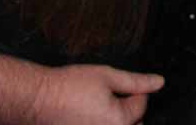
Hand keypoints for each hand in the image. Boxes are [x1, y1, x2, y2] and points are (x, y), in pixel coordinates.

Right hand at [29, 64, 163, 124]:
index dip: (135, 91)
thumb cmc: (67, 87)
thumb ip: (136, 82)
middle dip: (128, 110)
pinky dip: (101, 123)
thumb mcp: (106, 76)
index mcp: (120, 121)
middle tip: (109, 97)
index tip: (119, 85)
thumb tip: (158, 82)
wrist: (36, 100)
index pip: (141, 106)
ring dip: (115, 119)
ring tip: (98, 106)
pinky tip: (88, 114)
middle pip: (133, 124)